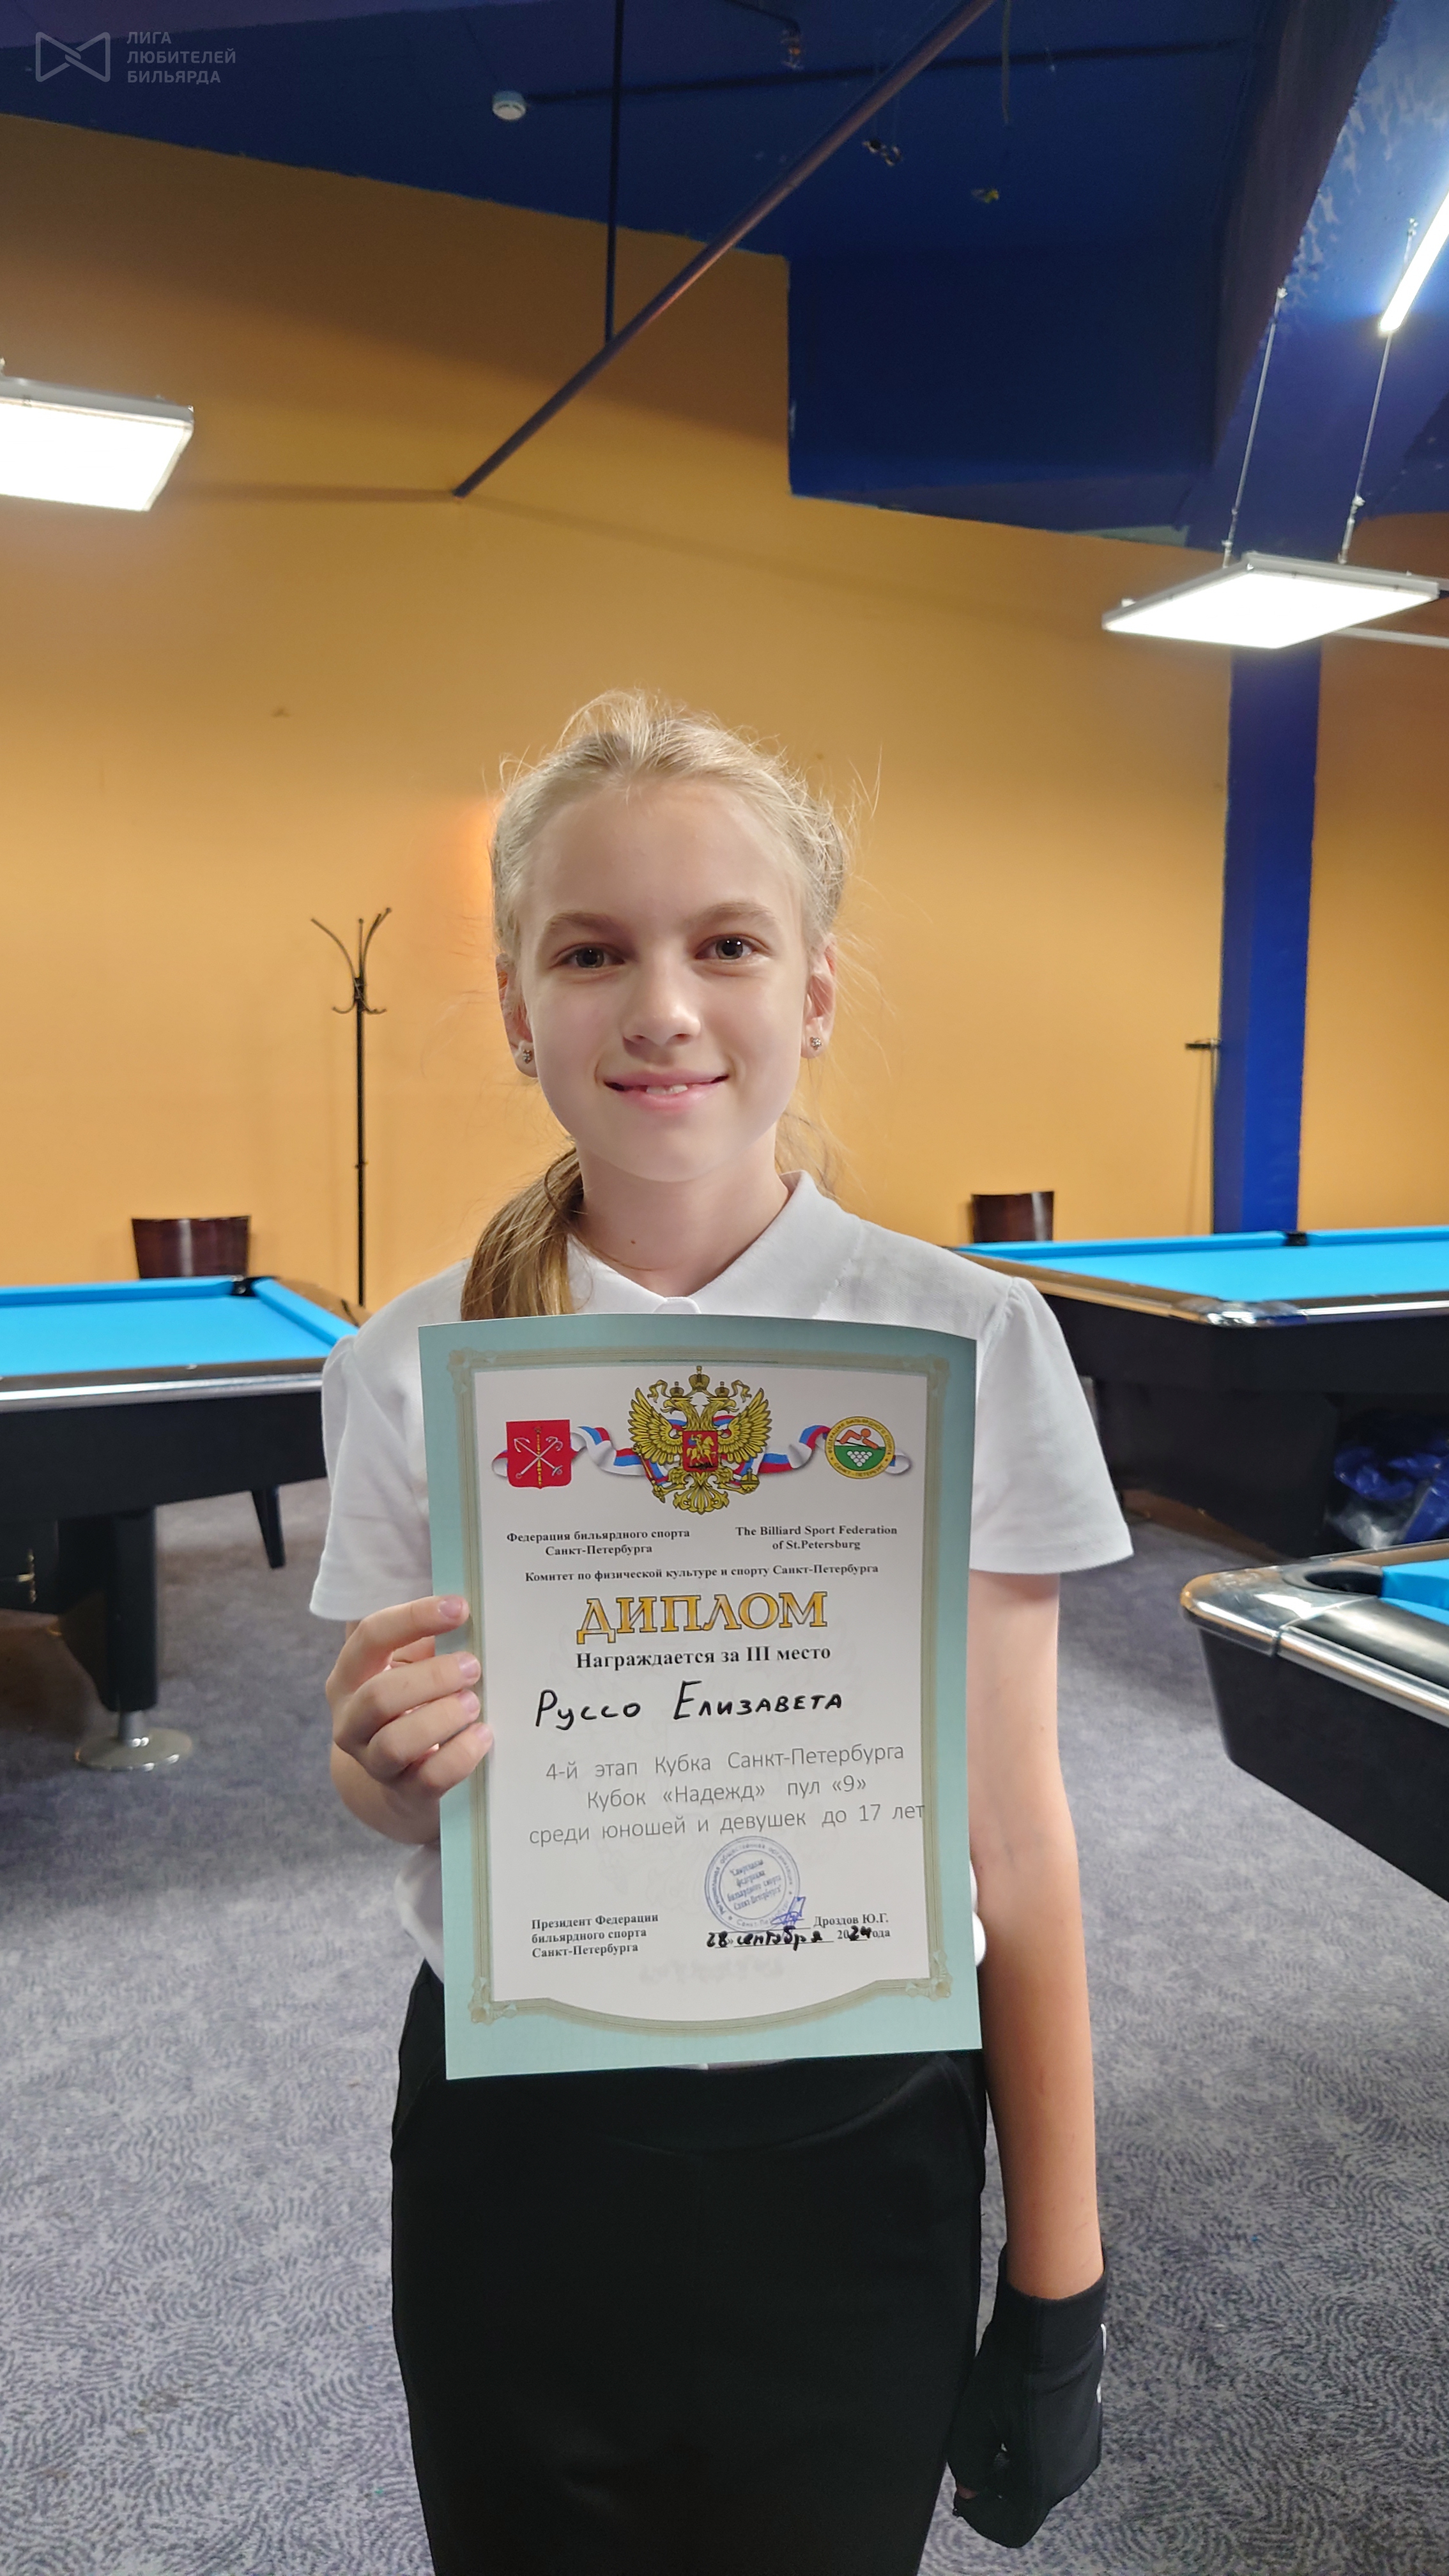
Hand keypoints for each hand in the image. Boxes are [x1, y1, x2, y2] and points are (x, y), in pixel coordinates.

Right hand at [327, 1596, 491, 1838]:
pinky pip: (428, 1778)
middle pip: (379, 1696)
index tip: (460, 1609)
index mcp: (350, 1677)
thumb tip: (467, 1610)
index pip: (370, 1637)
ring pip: (396, 1743)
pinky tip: (482, 1736)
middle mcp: (352, 1721)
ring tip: (474, 1703)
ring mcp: (373, 1762)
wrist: (399, 1785)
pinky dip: (459, 1755)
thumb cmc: (411, 1708)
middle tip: (473, 1667)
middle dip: (431, 1678)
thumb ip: (427, 1642)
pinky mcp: (404, 1794)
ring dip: (441, 1718)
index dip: (414, 1618)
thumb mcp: (409, 1670)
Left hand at [948, 2249, 1106, 2548]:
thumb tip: (970, 2487)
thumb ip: (968, 2464)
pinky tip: (1015, 2414)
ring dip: (1014, 2466)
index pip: (1013, 2527)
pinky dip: (1032, 2448)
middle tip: (971, 2458)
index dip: (983, 2518)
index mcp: (1043, 2482)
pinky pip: (1057, 2452)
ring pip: (1042, 2475)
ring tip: (991, 2431)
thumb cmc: (1013, 2374)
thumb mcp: (976, 2419)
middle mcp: (1071, 2475)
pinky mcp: (1089, 2424)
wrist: (1054, 2325)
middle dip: (996, 2487)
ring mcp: (1085, 2448)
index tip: (961, 2494)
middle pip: (1028, 2501)